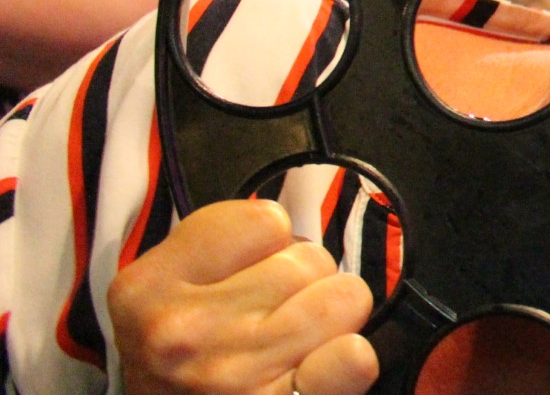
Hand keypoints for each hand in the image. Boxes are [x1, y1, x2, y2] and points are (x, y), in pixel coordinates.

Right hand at [109, 199, 377, 394]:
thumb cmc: (176, 362)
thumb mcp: (165, 295)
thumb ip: (224, 248)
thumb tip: (297, 233)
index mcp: (148, 287)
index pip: (267, 220)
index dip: (271, 244)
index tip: (249, 274)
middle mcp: (185, 330)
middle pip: (310, 259)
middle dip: (305, 283)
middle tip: (274, 320)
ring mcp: (233, 375)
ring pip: (344, 298)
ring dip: (332, 319)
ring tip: (294, 345)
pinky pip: (354, 358)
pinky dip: (349, 358)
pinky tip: (322, 368)